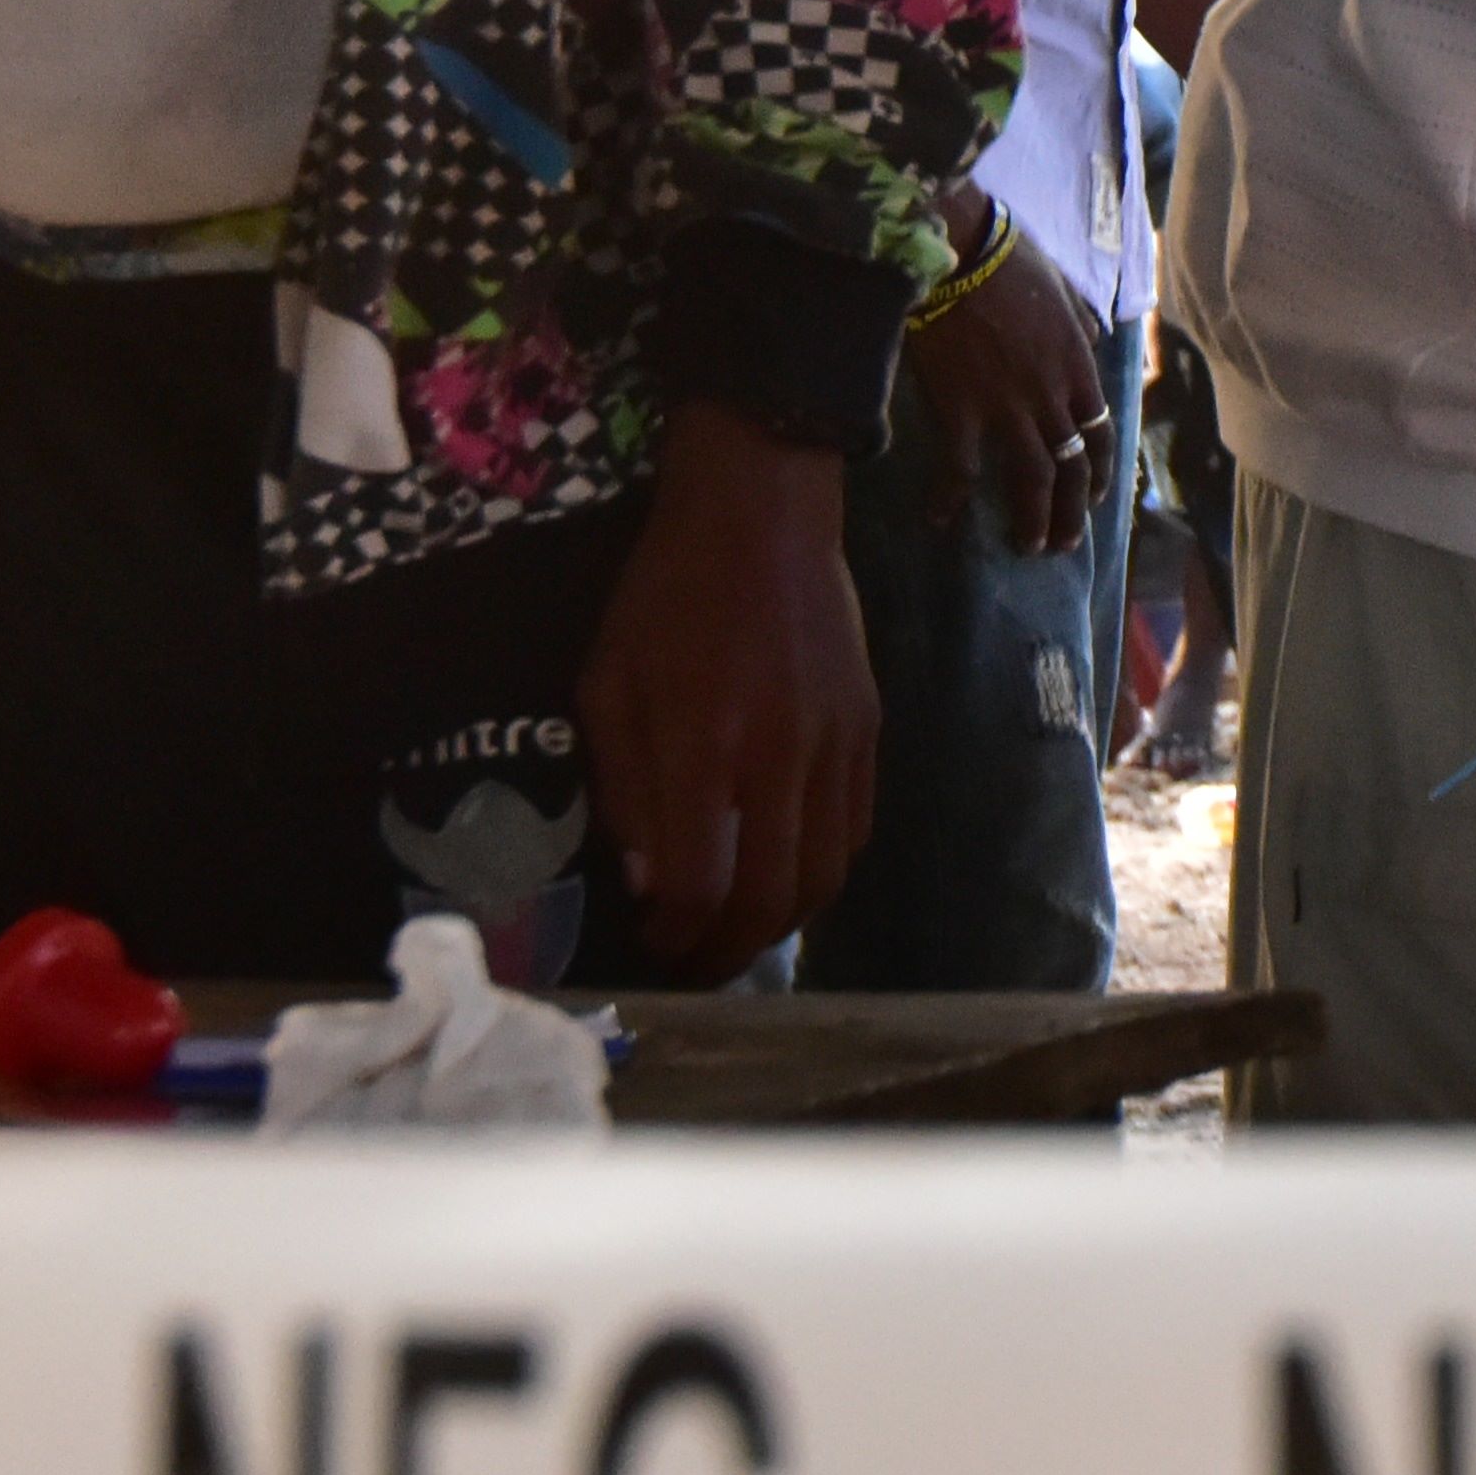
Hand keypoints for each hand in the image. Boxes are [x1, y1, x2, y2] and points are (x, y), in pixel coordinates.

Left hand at [582, 404, 876, 973]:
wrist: (762, 514)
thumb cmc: (664, 596)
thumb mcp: (607, 685)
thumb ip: (624, 789)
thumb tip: (647, 880)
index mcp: (704, 742)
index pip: (701, 882)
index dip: (677, 933)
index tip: (653, 942)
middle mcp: (779, 754)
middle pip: (773, 897)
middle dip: (731, 950)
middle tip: (698, 961)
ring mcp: (836, 744)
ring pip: (825, 874)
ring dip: (782, 922)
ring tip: (741, 930)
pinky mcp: (868, 728)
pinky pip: (855, 828)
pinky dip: (822, 871)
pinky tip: (786, 873)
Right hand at [896, 218, 1116, 556]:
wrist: (961, 251)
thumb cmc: (1010, 261)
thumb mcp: (1063, 287)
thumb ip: (1079, 321)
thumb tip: (1092, 337)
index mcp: (1078, 365)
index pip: (1100, 430)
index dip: (1100, 469)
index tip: (1094, 497)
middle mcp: (1052, 395)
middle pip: (1073, 466)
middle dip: (1072, 511)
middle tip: (1064, 544)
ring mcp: (1008, 407)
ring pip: (1032, 477)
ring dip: (1032, 518)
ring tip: (1028, 547)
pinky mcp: (961, 410)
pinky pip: (960, 468)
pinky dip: (949, 498)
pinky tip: (940, 521)